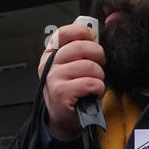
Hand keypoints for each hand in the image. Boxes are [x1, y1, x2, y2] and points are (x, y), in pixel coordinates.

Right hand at [39, 22, 103, 141]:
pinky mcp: (61, 93)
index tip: (92, 37)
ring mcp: (53, 79)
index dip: (81, 31)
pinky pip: (90, 83)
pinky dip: (98, 88)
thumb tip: (93, 34)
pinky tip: (92, 92)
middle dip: (98, 54)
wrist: (63, 117)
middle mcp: (48, 65)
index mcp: (50, 54)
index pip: (63, 33)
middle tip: (100, 63)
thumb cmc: (71, 89)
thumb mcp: (70, 67)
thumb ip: (78, 50)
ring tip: (95, 81)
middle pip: (80, 47)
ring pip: (88, 66)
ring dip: (99, 75)